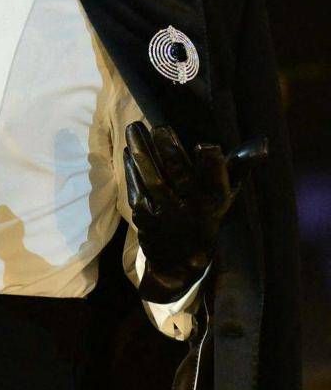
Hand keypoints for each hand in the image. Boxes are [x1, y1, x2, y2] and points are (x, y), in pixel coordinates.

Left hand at [122, 121, 267, 302]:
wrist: (177, 262)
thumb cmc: (206, 218)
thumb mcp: (226, 197)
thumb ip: (239, 168)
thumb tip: (261, 143)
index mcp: (214, 203)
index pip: (217, 183)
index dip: (212, 166)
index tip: (206, 146)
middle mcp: (191, 209)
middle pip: (180, 177)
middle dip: (169, 151)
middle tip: (160, 127)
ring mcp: (164, 212)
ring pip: (152, 178)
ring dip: (142, 151)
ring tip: (134, 128)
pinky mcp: (143, 214)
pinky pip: (136, 186)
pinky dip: (131, 167)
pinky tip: (128, 149)